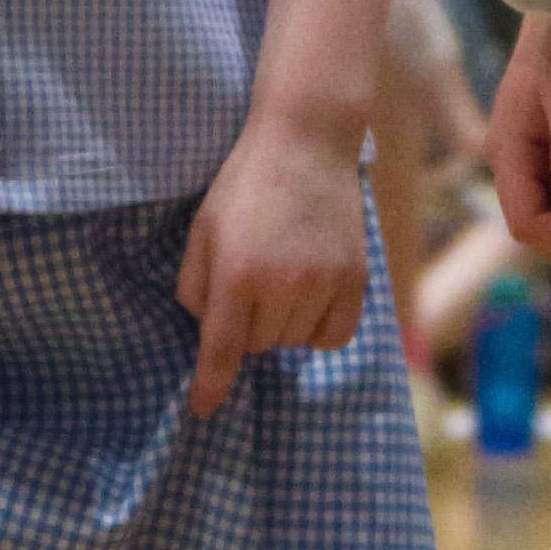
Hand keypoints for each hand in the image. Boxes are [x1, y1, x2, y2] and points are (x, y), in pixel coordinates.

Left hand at [176, 117, 368, 418]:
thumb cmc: (245, 183)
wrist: (306, 141)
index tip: (203, 408)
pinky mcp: (356, 279)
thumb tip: (206, 329)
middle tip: (249, 281)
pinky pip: (334, 337)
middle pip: (258, 346)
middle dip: (247, 325)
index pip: (222, 349)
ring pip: (294, 343)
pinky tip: (309, 296)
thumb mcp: (202, 228)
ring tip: (281, 275)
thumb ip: (194, 285)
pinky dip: (317, 329)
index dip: (211, 385)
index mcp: (237, 272)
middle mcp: (283, 285)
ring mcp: (325, 283)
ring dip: (281, 324)